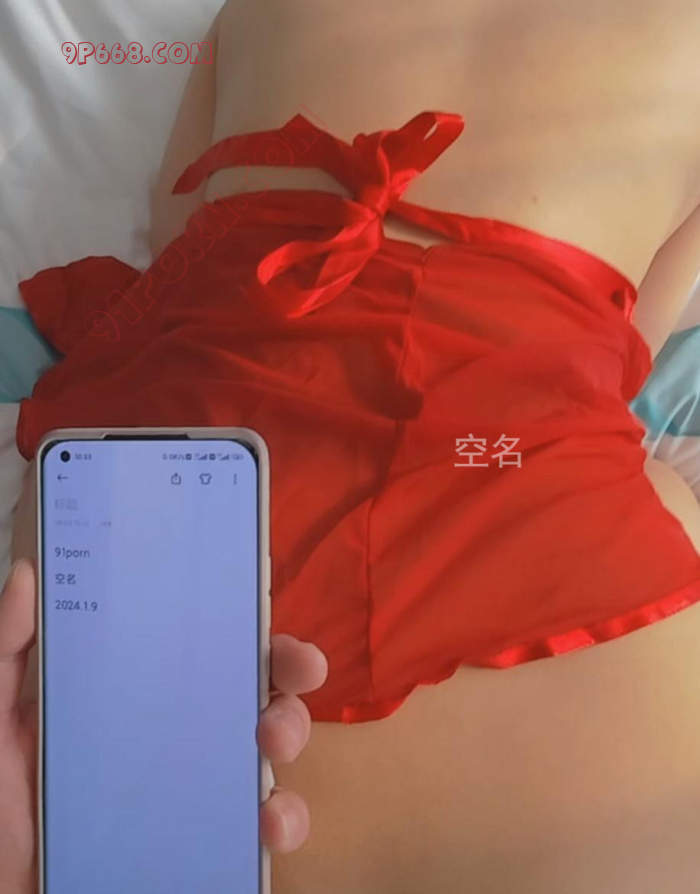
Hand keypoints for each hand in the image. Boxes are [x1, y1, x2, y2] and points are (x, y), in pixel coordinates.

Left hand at [0, 559, 327, 892]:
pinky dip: (285, 817)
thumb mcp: (0, 722)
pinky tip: (269, 822)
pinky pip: (269, 821)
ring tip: (273, 743)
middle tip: (302, 669)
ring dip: (292, 730)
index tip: (265, 592)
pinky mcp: (215, 833)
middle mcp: (183, 726)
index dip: (242, 613)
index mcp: (141, 689)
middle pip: (255, 681)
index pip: (203, 638)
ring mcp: (203, 779)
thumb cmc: (7, 807)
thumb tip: (29, 576)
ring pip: (274, 741)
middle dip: (289, 666)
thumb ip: (9, 652)